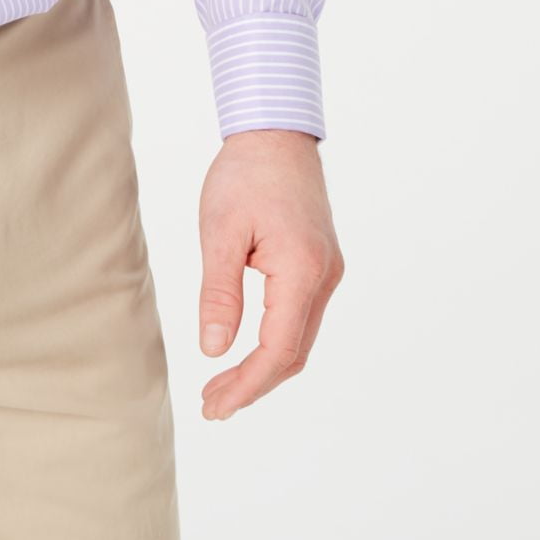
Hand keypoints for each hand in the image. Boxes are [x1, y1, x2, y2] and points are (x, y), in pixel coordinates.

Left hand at [197, 129, 343, 419]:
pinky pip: (300, 318)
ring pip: (299, 339)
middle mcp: (325, 277)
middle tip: (211, 406)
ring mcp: (327, 272)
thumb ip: (219, 293)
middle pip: (293, 353)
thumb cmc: (244, 175)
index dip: (248, 384)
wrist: (276, 133)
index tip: (215, 407)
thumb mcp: (219, 232)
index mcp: (302, 271)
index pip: (278, 349)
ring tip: (220, 387)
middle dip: (253, 385)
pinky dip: (274, 343)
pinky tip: (245, 351)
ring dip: (263, 368)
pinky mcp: (320, 265)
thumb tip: (213, 349)